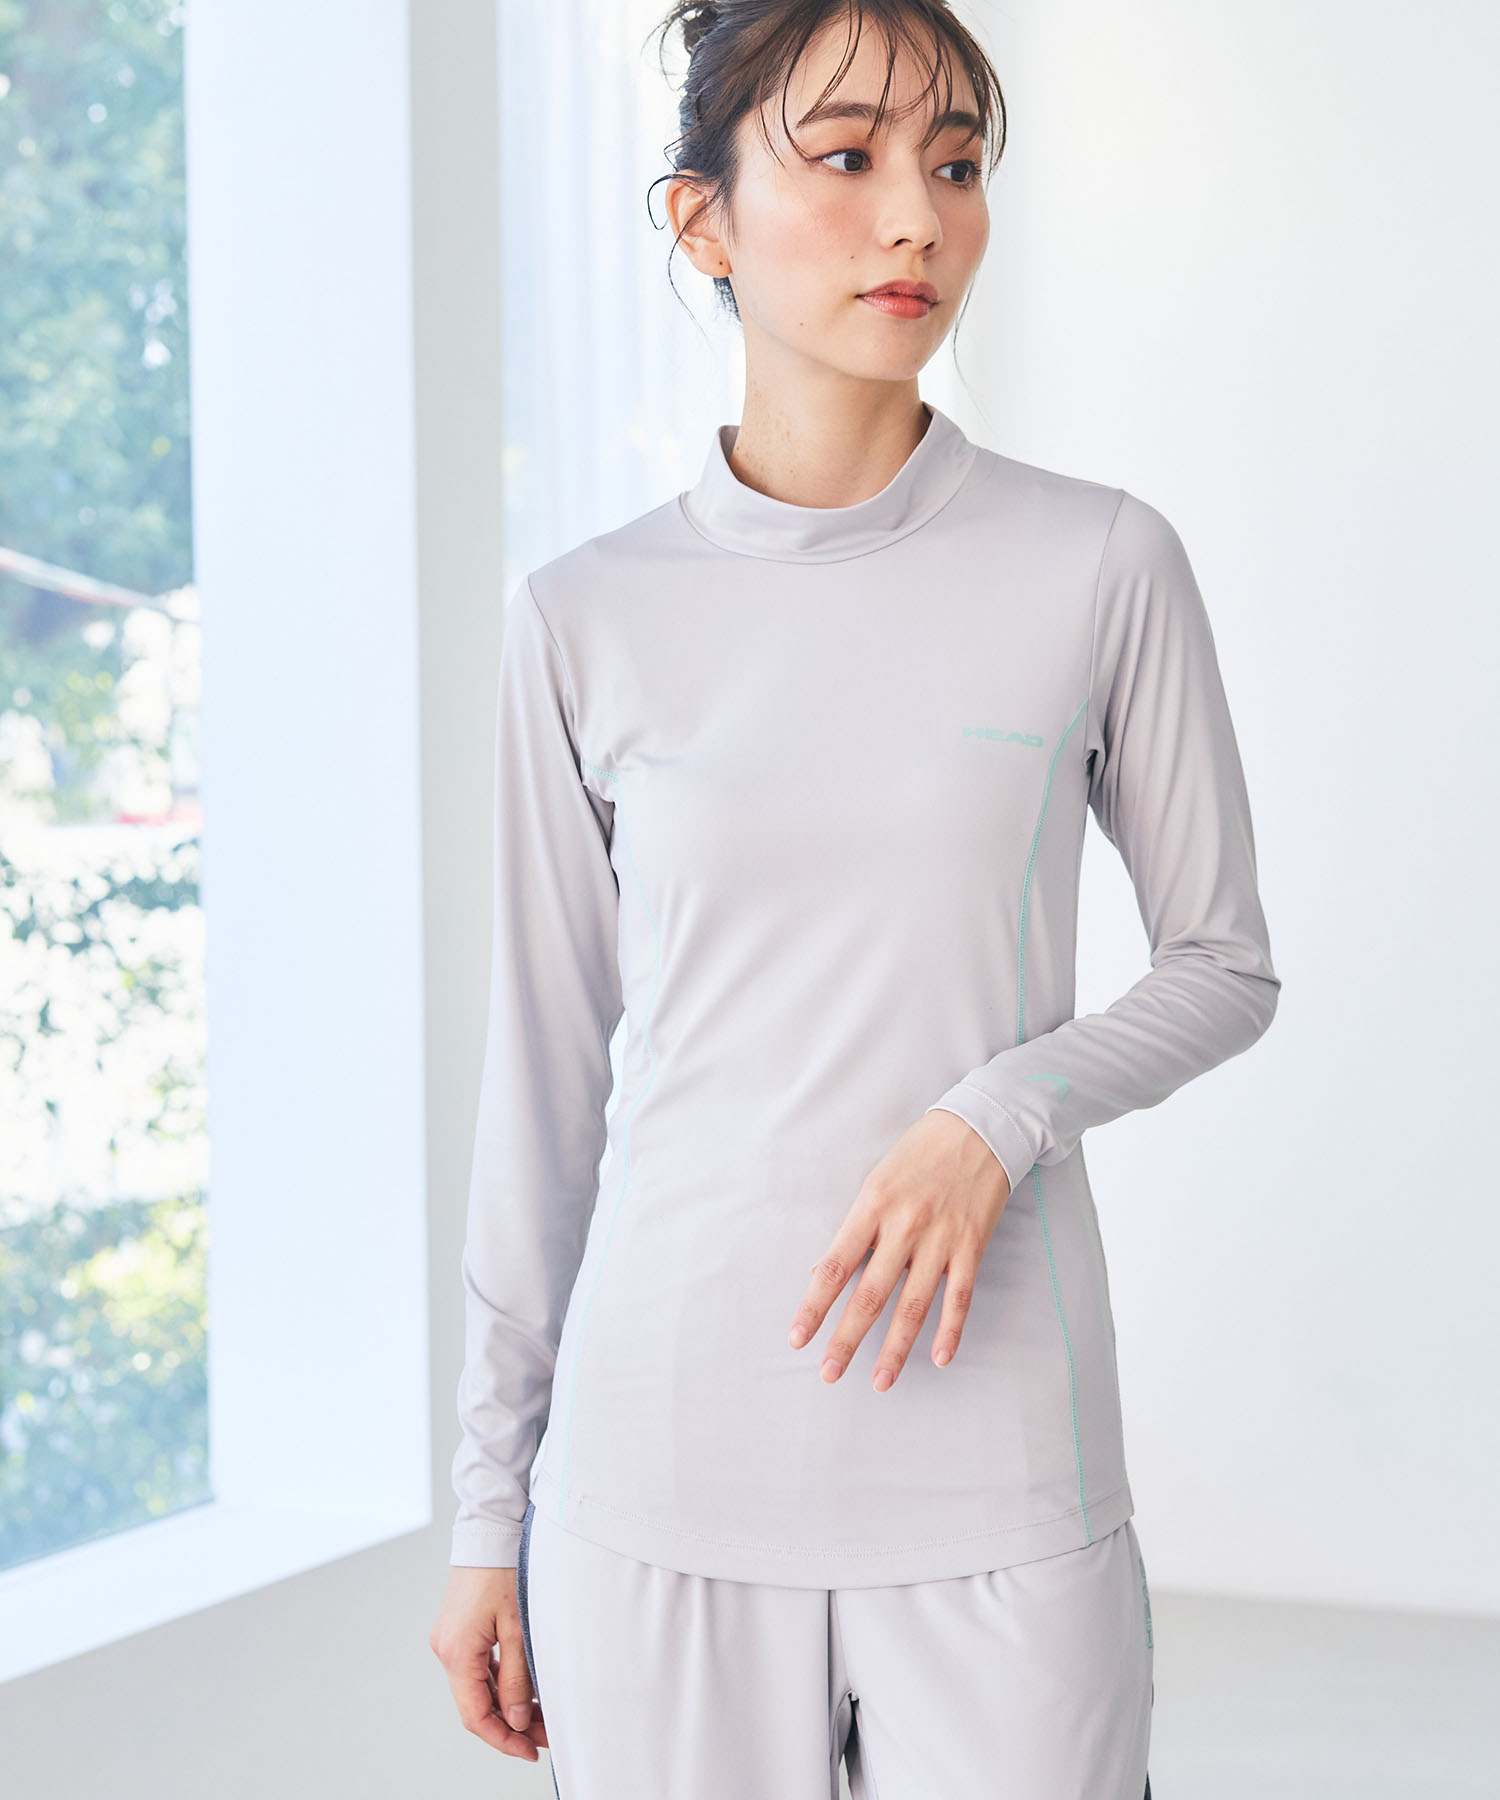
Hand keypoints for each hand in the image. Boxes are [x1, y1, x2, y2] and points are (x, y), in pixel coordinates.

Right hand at [430, 1564, 548, 1760]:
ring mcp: (450, 1640)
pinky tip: (522, 1689)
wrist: (490, 1530)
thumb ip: (516, 1678)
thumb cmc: (503, 1569)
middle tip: (545, 1736)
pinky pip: (476, 1669)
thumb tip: (516, 1721)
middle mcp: (446, 1649)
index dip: (502, 1740)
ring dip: (506, 1705)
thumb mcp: (517, 1627)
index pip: (475, 1715)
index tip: (529, 1752)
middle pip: (476, 1704)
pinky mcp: (458, 1631)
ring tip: (540, 1715)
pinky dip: (498, 1684)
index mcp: (456, 1652)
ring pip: (477, 1688)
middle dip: (510, 1725)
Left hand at [786, 1109, 1011, 1391]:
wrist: (979, 1127)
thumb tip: (821, 1272)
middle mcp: (904, 1226)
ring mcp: (941, 1239)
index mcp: (872, 1206)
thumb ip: (853, 1229)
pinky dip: (950, 1330)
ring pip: (915, 1304)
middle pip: (871, 1294)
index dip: (814, 1305)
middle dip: (848, 1338)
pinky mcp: (972, 1245)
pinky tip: (940, 1358)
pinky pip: (960, 1296)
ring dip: (896, 1348)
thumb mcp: (876, 1181)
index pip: (835, 1265)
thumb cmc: (919, 1153)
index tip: (798, 1337)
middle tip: (830, 1373)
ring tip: (880, 1381)